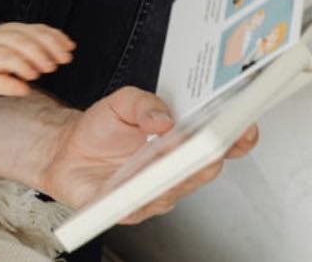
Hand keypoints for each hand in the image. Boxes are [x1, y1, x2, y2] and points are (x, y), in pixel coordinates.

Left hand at [0, 23, 74, 95]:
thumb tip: (25, 90)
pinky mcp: (26, 26)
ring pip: (35, 32)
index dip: (20, 65)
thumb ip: (4, 86)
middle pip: (21, 41)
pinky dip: (57, 36)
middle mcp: (1, 36)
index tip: (33, 76)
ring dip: (52, 44)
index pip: (5, 55)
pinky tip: (69, 46)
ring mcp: (14, 28)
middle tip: (51, 68)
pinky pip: (43, 28)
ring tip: (65, 58)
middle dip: (38, 54)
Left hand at [37, 86, 258, 223]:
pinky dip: (139, 195)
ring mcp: (154, 193)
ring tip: (173, 155)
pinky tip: (136, 184)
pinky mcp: (128, 210)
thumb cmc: (102, 129)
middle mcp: (174, 172)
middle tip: (209, 139)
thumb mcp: (122, 102)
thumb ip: (144, 103)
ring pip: (175, 188)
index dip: (237, 137)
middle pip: (204, 168)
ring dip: (176, 174)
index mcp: (182, 144)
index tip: (243, 125)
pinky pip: (138, 205)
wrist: (67, 150)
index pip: (220, 144)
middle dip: (209, 154)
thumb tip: (163, 118)